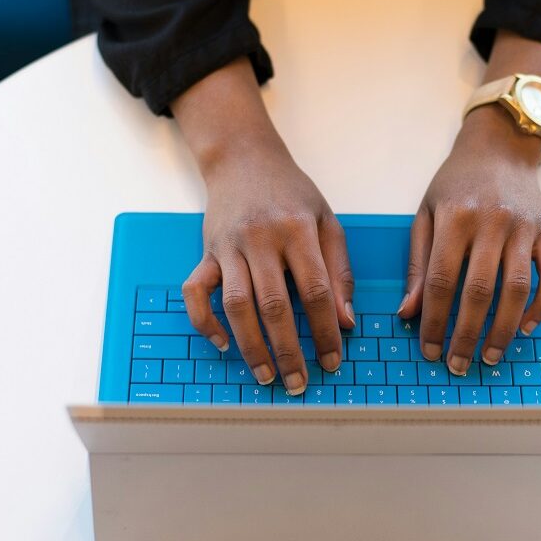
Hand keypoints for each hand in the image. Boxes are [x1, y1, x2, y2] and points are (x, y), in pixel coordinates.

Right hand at [180, 145, 353, 396]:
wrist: (243, 158)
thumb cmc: (290, 193)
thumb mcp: (327, 221)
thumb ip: (339, 270)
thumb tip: (345, 321)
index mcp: (298, 230)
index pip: (316, 290)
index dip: (325, 330)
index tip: (332, 360)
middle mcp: (261, 238)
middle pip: (274, 305)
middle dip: (288, 349)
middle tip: (298, 382)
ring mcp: (229, 246)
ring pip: (236, 304)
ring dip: (250, 345)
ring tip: (265, 375)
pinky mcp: (205, 251)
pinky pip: (195, 292)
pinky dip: (205, 321)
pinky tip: (223, 344)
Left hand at [397, 106, 540, 374]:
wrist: (500, 146)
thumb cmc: (457, 183)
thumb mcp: (426, 213)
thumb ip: (417, 263)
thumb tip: (407, 313)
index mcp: (454, 218)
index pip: (441, 280)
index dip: (434, 320)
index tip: (429, 349)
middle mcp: (491, 223)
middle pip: (479, 291)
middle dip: (466, 334)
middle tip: (458, 364)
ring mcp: (524, 228)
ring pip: (517, 289)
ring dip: (504, 329)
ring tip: (490, 355)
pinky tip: (526, 327)